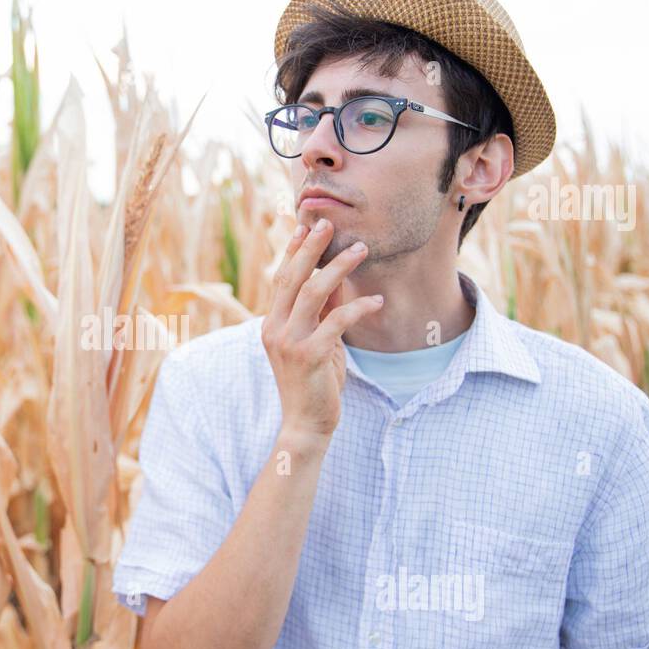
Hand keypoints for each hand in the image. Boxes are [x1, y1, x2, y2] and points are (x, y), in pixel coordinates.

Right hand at [261, 219, 383, 443]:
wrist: (306, 424)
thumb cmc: (313, 383)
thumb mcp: (317, 341)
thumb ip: (322, 312)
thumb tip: (335, 278)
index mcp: (271, 324)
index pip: (281, 279)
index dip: (292, 251)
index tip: (305, 225)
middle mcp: (275, 329)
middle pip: (292, 278)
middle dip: (311, 247)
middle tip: (329, 223)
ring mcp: (289, 342)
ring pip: (313, 293)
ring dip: (338, 268)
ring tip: (361, 250)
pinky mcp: (310, 356)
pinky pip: (337, 322)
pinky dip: (358, 307)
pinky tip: (376, 300)